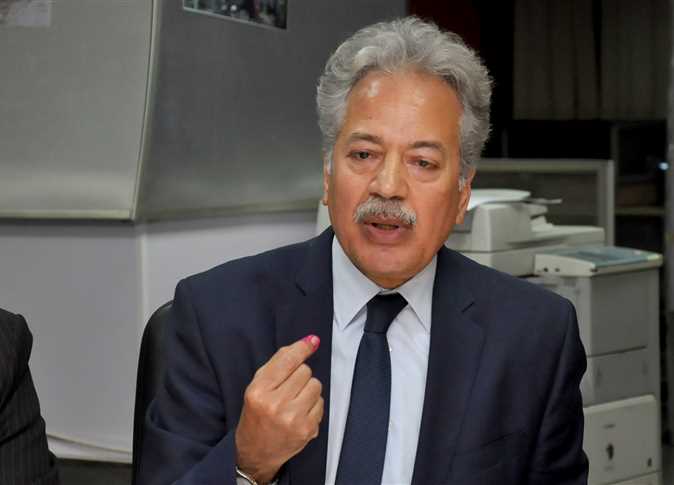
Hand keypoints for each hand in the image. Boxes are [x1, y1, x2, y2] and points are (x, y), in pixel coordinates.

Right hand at [235, 335, 323, 482]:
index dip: (301, 349)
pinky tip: (300, 413)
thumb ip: (279, 363)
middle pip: (305, 371)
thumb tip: (308, 342)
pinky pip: (321, 403)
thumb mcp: (257, 386)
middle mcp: (275, 405)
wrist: (256, 452)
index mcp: (258, 391)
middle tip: (288, 389)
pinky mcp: (307, 430)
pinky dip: (313, 405)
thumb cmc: (257, 415)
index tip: (312, 342)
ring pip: (316, 385)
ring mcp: (293, 419)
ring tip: (294, 401)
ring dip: (308, 390)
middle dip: (299, 376)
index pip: (287, 361)